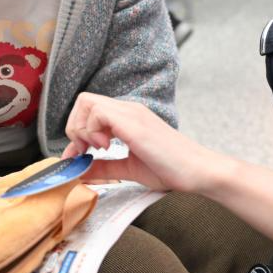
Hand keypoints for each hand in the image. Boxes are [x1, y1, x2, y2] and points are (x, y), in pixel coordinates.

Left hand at [63, 92, 206, 193]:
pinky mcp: (134, 122)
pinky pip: (98, 112)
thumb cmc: (170, 169)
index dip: (76, 132)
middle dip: (75, 128)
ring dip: (83, 128)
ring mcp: (131, 112)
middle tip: (87, 151)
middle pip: (84, 100)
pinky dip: (93, 131)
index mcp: (127, 117)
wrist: (198, 171)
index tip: (77, 158)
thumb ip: (104, 167)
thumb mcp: (129, 169)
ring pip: (87, 102)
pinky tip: (107, 148)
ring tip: (98, 149)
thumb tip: (80, 172)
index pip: (89, 109)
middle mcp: (128, 109)